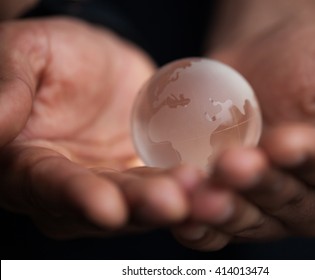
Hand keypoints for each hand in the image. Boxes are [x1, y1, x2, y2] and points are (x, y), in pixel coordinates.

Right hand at [0, 17, 200, 237]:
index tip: (109, 208)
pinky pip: (172, 184)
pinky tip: (217, 182)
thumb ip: (6, 92)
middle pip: (108, 204)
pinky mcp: (148, 175)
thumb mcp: (24, 57)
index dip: (80, 198)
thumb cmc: (53, 57)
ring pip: (145, 201)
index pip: (53, 186)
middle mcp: (73, 188)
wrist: (96, 63)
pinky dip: (193, 186)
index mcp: (31, 166)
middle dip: (141, 206)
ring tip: (205, 192)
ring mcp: (115, 185)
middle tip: (175, 203)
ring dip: (175, 201)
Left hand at [172, 20, 314, 249]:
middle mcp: (312, 197)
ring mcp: (268, 208)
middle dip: (260, 184)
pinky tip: (183, 214)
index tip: (282, 142)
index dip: (309, 158)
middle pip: (290, 202)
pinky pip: (217, 228)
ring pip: (252, 220)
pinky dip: (199, 227)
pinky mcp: (230, 206)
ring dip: (226, 210)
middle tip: (231, 164)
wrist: (255, 63)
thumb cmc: (307, 59)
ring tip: (200, 194)